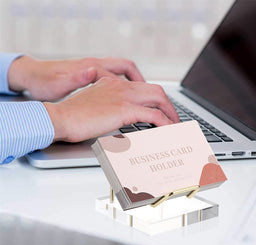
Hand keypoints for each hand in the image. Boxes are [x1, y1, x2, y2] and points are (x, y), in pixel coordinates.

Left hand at [7, 56, 144, 99]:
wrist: (35, 82)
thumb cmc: (44, 83)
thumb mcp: (58, 83)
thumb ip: (77, 77)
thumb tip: (90, 69)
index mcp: (93, 67)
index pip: (126, 67)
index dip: (142, 81)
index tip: (153, 96)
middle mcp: (99, 69)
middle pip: (132, 72)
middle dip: (150, 89)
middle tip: (161, 105)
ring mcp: (99, 77)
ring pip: (128, 81)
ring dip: (142, 92)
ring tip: (152, 107)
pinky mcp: (97, 84)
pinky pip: (120, 87)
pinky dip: (130, 95)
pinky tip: (133, 106)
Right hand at [44, 77, 179, 142]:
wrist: (59, 117)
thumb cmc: (72, 116)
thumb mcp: (93, 106)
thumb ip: (108, 107)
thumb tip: (117, 118)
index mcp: (113, 83)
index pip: (142, 87)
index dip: (156, 99)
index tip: (161, 110)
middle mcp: (121, 86)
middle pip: (156, 90)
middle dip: (168, 105)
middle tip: (173, 118)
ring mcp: (123, 96)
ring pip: (159, 99)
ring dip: (171, 113)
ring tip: (176, 126)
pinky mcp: (124, 109)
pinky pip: (154, 115)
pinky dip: (165, 123)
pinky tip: (170, 131)